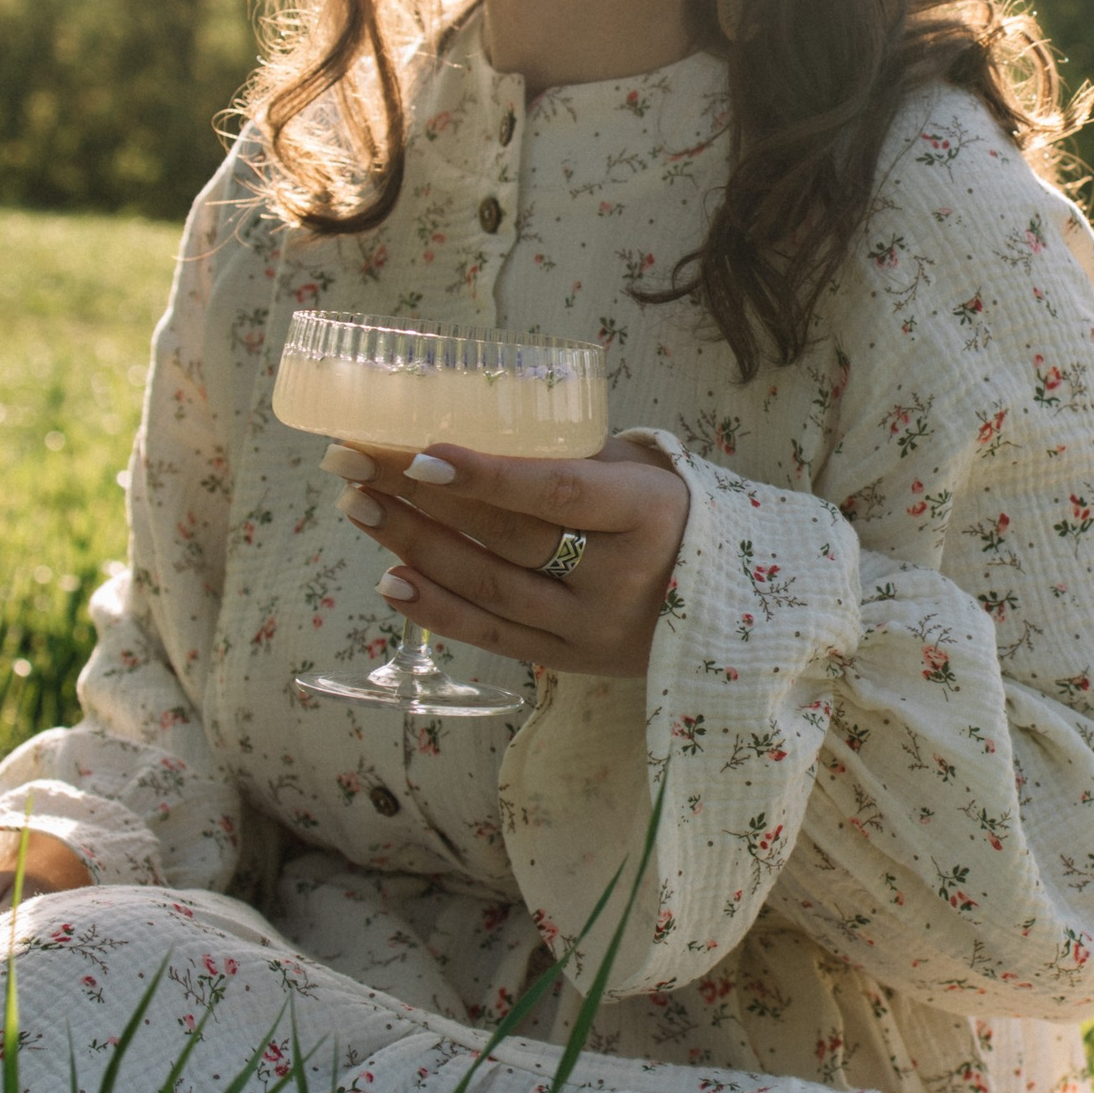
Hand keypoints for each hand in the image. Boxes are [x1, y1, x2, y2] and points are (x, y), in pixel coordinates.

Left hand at [321, 435, 688, 680]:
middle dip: (419, 499)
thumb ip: (571, 459)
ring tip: (358, 506)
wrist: (739, 610)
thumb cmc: (677, 519)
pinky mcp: (571, 663)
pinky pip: (491, 637)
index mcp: (647, 514)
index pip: (554, 494)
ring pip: (487, 587)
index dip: (485, 476)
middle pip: (505, 538)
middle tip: (354, 461)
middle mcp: (619, 578)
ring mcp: (592, 629)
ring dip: (412, 546)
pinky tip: (390, 578)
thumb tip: (473, 429)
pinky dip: (435, 608)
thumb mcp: (644, 476)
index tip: (418, 453)